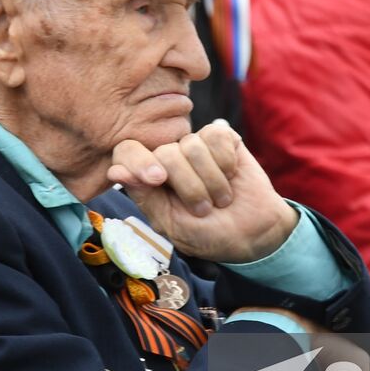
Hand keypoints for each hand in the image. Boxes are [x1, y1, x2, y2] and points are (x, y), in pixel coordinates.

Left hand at [108, 120, 297, 262]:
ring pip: (191, 145)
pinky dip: (225, 162)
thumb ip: (144, 196)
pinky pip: (215, 136)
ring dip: (211, 181)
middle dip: (189, 187)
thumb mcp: (171, 225)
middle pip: (165, 152)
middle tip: (203, 209)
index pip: (127, 151)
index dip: (138, 161)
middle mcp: (169, 157)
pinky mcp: (221, 137)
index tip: (158, 180)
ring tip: (221, 198)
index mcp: (149, 177)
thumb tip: (116, 171)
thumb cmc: (208, 233)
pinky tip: (231, 175)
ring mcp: (195, 146)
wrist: (253, 234)